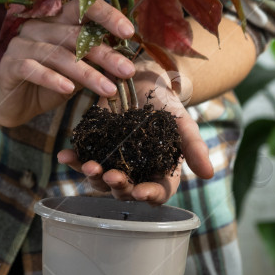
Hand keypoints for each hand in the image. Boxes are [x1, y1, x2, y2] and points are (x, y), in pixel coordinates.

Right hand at [0, 0, 136, 126]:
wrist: (14, 105)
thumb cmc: (49, 84)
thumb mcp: (76, 73)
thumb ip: (94, 62)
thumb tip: (125, 62)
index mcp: (58, 21)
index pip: (83, 7)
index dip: (106, 15)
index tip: (129, 32)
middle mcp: (39, 26)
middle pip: (75, 35)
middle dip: (105, 54)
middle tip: (128, 70)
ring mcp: (22, 44)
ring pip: (58, 55)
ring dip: (86, 73)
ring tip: (108, 89)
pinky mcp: (9, 64)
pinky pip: (32, 69)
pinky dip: (52, 79)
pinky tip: (68, 90)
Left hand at [57, 63, 213, 204]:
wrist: (139, 79)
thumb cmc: (166, 103)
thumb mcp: (183, 122)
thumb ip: (194, 147)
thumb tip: (209, 174)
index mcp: (160, 172)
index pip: (157, 193)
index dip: (149, 196)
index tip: (141, 192)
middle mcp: (135, 173)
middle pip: (125, 191)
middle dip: (117, 186)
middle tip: (111, 176)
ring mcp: (113, 161)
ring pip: (100, 179)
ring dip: (93, 176)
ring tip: (87, 166)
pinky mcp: (94, 148)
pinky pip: (82, 159)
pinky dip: (72, 160)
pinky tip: (64, 156)